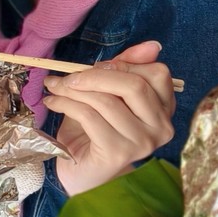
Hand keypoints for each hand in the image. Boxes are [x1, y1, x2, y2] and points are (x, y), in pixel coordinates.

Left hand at [44, 42, 176, 198]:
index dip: (124, 64)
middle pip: (134, 86)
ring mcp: (142, 142)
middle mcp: (161, 127)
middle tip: (68, 76)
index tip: (94, 67)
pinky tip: (52, 102)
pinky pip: (90, 116)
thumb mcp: (109, 92)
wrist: (81, 172)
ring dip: (73, 89)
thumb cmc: (95, 129)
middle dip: (95, 75)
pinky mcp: (119, 153)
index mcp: (164, 108)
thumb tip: (153, 45)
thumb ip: (126, 68)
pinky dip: (66, 103)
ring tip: (54, 87)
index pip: (157, 74)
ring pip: (107, 101)